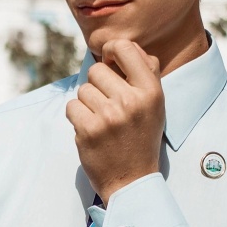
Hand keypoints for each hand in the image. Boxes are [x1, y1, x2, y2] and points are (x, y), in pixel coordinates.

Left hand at [65, 39, 163, 204]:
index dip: (112, 51)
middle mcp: (131, 101)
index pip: (125, 48)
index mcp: (151, 91)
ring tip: (102, 121)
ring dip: (87, 103)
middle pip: (97, 70)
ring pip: (82, 90)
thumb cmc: (141, 137)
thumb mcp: (155, 105)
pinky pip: (71, 107)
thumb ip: (145, 72)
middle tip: (108, 106)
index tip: (110, 62)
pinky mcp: (88, 130)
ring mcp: (109, 116)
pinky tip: (91, 130)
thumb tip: (121, 46)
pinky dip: (77, 117)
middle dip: (98, 85)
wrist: (132, 181)